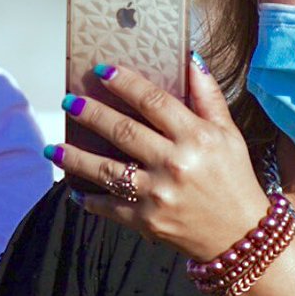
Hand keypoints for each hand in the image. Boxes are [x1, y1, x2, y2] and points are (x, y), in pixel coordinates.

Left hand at [51, 57, 268, 259]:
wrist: (241, 236)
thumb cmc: (233, 178)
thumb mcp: (229, 134)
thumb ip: (208, 97)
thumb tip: (191, 59)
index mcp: (197, 137)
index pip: (153, 101)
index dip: (125, 83)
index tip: (101, 71)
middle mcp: (175, 164)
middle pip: (122, 131)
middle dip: (90, 113)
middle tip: (68, 101)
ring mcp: (157, 194)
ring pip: (105, 170)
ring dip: (74, 157)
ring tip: (53, 147)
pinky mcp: (146, 221)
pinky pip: (108, 206)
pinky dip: (87, 198)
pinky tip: (73, 187)